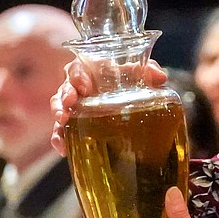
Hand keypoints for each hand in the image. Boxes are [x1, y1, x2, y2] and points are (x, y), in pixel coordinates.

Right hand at [50, 58, 167, 155]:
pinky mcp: (74, 124)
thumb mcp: (138, 74)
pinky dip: (59, 138)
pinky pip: (60, 131)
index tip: (84, 87)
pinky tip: (63, 148)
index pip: (77, 69)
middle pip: (65, 88)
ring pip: (59, 108)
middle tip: (68, 105)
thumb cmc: (129, 79)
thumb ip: (149, 72)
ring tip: (62, 122)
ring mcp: (74, 106)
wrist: (127, 98)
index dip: (78, 76)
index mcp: (91, 71)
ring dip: (58, 116)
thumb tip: (160, 78)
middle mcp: (79, 88)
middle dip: (64, 96)